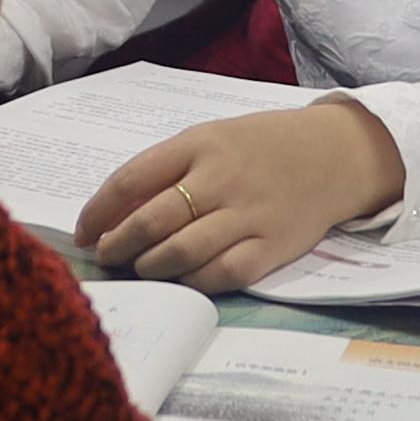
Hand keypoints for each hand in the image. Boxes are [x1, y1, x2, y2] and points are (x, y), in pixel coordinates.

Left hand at [79, 100, 410, 289]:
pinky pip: (220, 274)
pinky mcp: (272, 247)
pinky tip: (181, 279)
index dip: (98, 212)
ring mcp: (248, 214)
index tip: (83, 233)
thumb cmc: (262, 147)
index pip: (131, 179)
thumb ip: (168, 169)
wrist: (335, 154)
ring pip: (180, 252)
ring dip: (149, 267)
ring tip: (140, 268)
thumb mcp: (213, 138)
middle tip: (108, 256)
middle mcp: (222, 178)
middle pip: (151, 221)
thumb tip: (114, 212)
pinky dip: (191, 282)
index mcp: (200, 143)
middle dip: (118, 245)